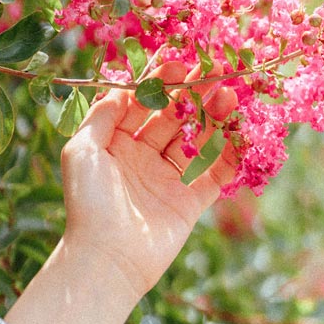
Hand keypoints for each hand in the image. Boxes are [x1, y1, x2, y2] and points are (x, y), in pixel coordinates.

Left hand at [60, 62, 237, 302]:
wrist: (106, 259)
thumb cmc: (87, 202)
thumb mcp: (82, 150)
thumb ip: (102, 115)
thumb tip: (121, 87)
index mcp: (117, 144)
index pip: (143, 105)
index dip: (161, 84)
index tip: (180, 64)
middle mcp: (143, 159)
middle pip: (174, 119)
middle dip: (193, 95)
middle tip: (214, 72)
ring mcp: (167, 181)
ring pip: (197, 141)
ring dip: (214, 118)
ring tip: (229, 96)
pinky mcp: (189, 204)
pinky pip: (215, 175)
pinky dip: (230, 156)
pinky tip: (242, 134)